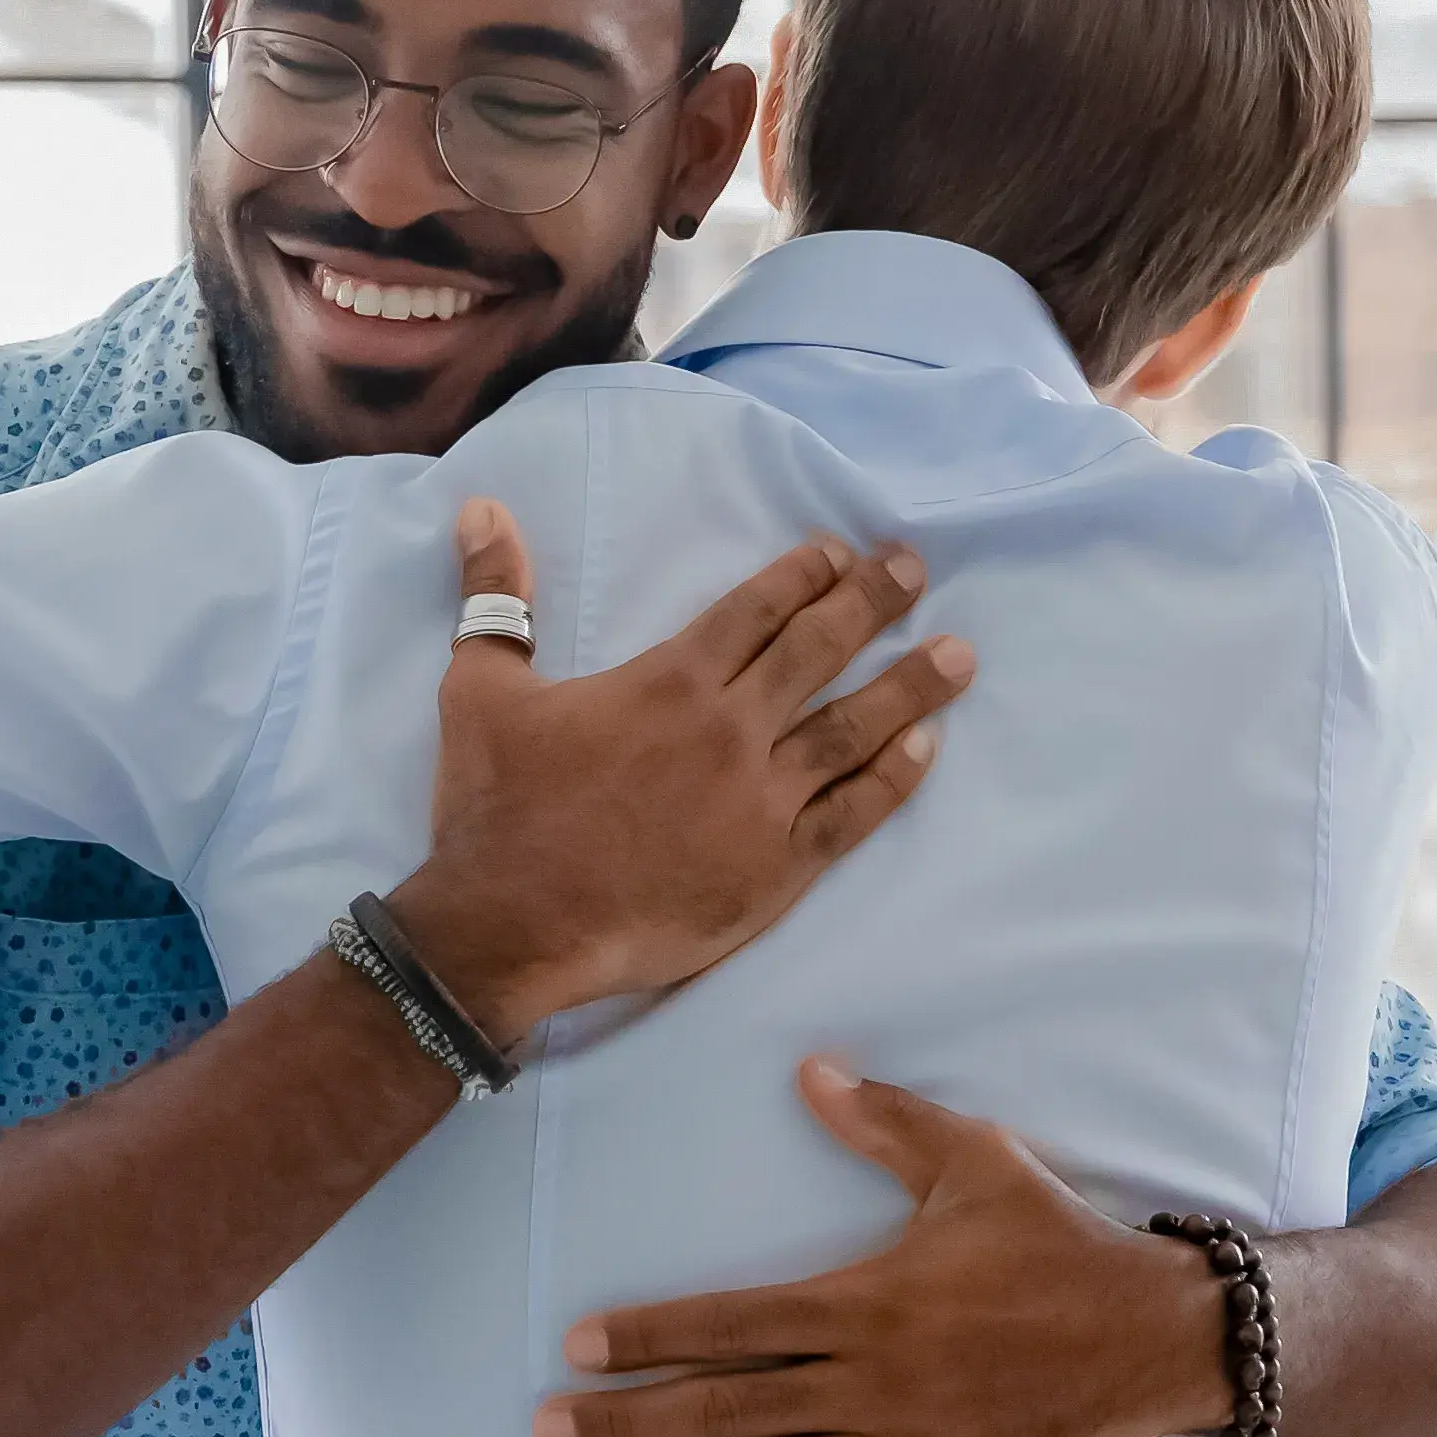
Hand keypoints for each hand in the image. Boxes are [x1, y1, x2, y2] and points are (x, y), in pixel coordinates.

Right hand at [375, 504, 969, 1039]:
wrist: (511, 927)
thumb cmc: (496, 809)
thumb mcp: (479, 690)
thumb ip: (494, 598)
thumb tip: (482, 509)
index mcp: (670, 680)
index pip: (756, 609)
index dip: (804, 574)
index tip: (842, 553)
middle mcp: (730, 730)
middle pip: (818, 651)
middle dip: (872, 602)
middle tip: (914, 569)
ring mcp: (761, 801)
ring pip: (853, 730)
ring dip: (909, 687)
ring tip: (958, 655)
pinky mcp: (775, 870)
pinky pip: (851, 816)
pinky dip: (893, 780)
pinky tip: (927, 749)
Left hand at [541, 1061, 1226, 1436]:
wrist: (1150, 1339)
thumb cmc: (1058, 1247)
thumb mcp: (976, 1165)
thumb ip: (886, 1123)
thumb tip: (811, 1069)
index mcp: (864, 1301)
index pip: (733, 1320)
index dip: (652, 1335)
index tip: (580, 1347)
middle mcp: (867, 1379)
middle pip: (727, 1404)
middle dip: (630, 1422)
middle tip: (549, 1435)